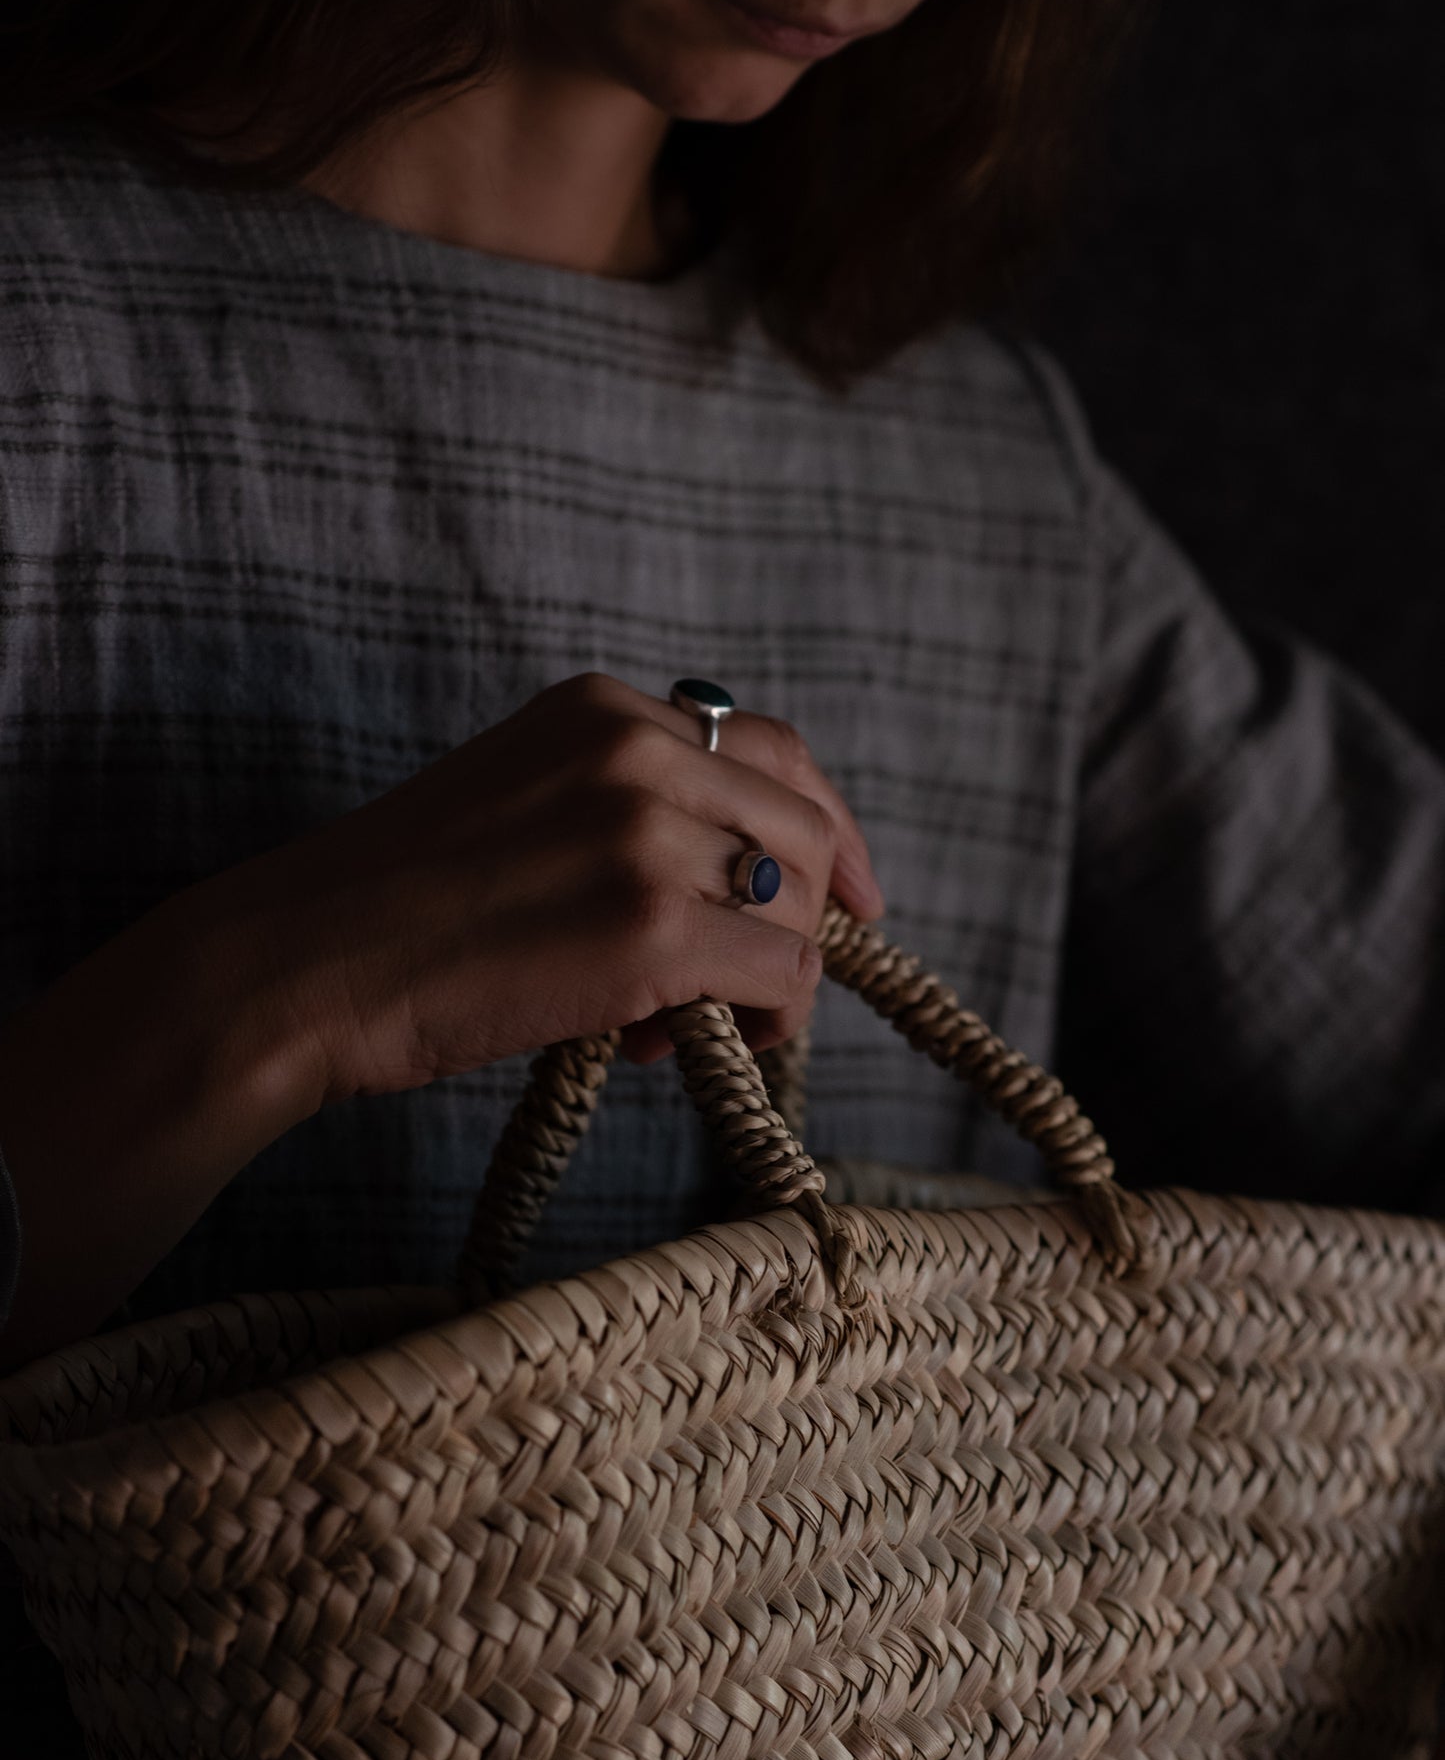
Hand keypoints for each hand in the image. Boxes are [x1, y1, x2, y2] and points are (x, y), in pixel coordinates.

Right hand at [186, 673, 884, 1105]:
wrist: (307, 964)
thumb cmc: (402, 905)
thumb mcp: (525, 801)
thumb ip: (630, 809)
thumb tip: (750, 883)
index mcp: (606, 710)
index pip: (775, 749)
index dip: (831, 826)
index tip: (853, 893)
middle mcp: (638, 750)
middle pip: (804, 830)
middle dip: (802, 920)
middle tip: (744, 992)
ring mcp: (647, 835)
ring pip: (800, 909)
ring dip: (771, 982)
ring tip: (686, 1028)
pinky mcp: (651, 929)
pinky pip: (780, 976)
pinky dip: (764, 1024)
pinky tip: (681, 1049)